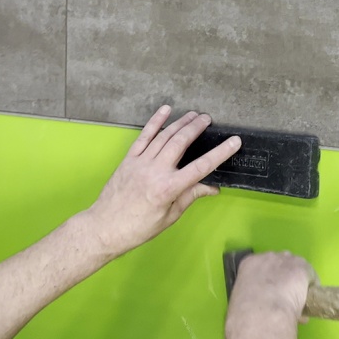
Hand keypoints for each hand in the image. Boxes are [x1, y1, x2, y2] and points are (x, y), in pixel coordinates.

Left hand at [82, 106, 240, 257]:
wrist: (104, 228)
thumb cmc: (139, 228)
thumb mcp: (169, 216)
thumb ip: (190, 197)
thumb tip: (211, 188)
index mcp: (169, 188)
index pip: (201, 167)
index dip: (220, 153)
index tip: (234, 141)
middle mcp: (156, 171)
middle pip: (181, 143)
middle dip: (196, 128)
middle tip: (208, 119)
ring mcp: (141, 162)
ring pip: (164, 136)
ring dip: (181, 123)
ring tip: (194, 114)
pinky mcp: (129, 159)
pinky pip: (144, 136)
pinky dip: (155, 122)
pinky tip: (165, 110)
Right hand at [226, 252, 316, 333]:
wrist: (261, 314)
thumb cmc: (246, 313)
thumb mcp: (242, 300)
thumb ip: (253, 296)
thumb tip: (264, 306)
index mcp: (249, 264)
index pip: (262, 265)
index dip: (270, 278)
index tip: (272, 290)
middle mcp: (268, 257)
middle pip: (281, 262)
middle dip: (285, 276)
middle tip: (287, 294)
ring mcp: (286, 260)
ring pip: (297, 267)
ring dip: (299, 280)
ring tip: (301, 297)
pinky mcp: (302, 267)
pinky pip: (310, 274)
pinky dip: (312, 285)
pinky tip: (311, 298)